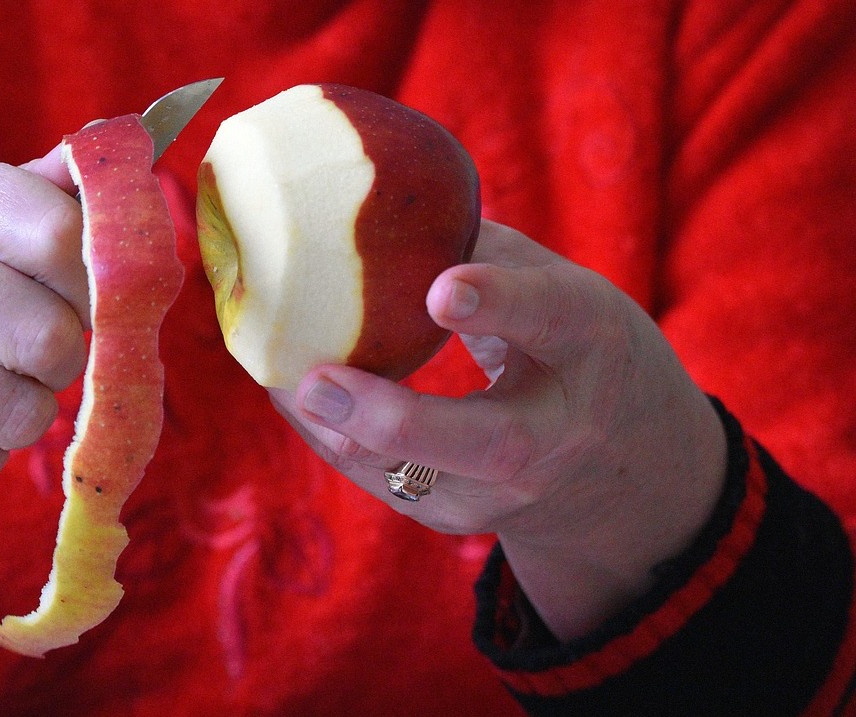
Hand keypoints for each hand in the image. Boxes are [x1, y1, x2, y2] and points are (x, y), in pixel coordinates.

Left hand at [271, 219, 726, 639]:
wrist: (615, 459)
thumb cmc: (564, 341)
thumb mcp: (551, 285)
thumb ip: (474, 249)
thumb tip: (368, 198)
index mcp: (589, 344)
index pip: (551, 320)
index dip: (499, 304)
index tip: (440, 290)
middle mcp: (556, 432)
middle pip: (485, 445)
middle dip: (394, 419)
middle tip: (318, 382)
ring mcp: (506, 490)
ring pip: (410, 479)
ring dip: (332, 430)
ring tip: (276, 377)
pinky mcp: (453, 516)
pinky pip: (377, 479)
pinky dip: (328, 436)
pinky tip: (288, 393)